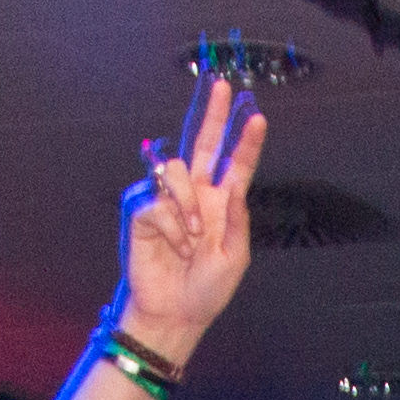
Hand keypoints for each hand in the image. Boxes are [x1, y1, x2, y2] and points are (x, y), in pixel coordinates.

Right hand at [113, 77, 267, 354]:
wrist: (174, 313)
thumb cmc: (205, 290)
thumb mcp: (235, 257)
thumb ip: (237, 219)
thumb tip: (236, 184)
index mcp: (220, 204)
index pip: (234, 165)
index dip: (246, 142)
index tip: (257, 117)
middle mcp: (194, 195)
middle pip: (202, 143)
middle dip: (212, 114)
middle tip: (221, 86)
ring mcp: (166, 199)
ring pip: (177, 171)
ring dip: (187, 206)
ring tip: (191, 240)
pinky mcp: (142, 210)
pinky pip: (157, 202)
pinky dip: (170, 226)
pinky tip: (173, 246)